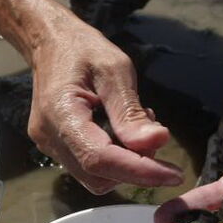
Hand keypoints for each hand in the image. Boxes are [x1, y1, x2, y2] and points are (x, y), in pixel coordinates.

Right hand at [27, 20, 183, 193]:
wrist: (51, 44)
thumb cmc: (84, 50)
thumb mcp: (115, 70)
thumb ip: (131, 111)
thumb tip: (156, 143)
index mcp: (60, 113)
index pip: (100, 158)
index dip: (139, 171)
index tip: (174, 175)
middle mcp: (49, 137)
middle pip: (98, 175)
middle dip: (134, 165)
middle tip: (153, 132)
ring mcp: (49, 146)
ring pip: (95, 178)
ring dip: (125, 162)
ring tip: (135, 127)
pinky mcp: (55, 148)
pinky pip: (89, 168)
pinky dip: (113, 158)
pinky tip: (120, 131)